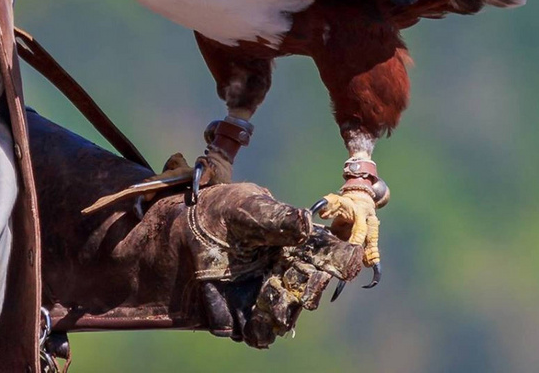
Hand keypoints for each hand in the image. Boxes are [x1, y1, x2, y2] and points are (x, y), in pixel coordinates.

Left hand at [184, 182, 363, 347]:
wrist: (191, 228)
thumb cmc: (229, 211)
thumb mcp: (250, 206)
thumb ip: (277, 217)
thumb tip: (305, 223)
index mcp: (301, 245)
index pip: (330, 256)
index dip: (341, 261)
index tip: (346, 264)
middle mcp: (291, 275)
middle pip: (310, 292)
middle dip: (308, 293)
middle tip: (304, 293)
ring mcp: (269, 297)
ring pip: (284, 317)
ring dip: (280, 317)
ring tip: (271, 314)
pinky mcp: (244, 315)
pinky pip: (255, 332)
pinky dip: (255, 333)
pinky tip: (248, 328)